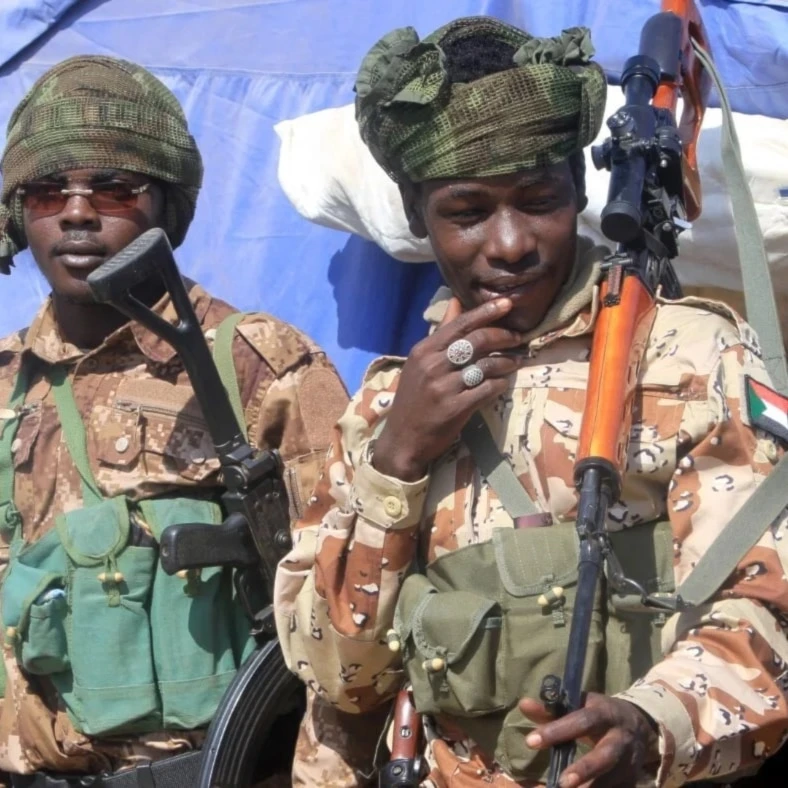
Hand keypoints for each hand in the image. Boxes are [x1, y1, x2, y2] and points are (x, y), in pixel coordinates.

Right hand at [372, 297, 522, 480]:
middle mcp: (432, 365)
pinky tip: (503, 384)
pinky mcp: (455, 408)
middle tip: (517, 338)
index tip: (507, 303)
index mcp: (424, 350)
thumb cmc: (413, 399)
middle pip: (477, 341)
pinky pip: (487, 389)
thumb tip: (456, 301)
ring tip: (515, 362)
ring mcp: (443, 387)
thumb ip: (441, 333)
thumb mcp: (420, 363)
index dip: (486, 312)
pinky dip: (500, 384)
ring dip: (506, 362)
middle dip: (503, 336)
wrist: (402, 439)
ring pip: (486, 365)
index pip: (460, 324)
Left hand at [520, 694, 658, 787]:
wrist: (639, 724)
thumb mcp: (580, 704)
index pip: (581, 721)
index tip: (531, 741)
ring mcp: (630, 762)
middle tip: (562, 783)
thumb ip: (552, 708)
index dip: (557, 730)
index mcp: (604, 713)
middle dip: (585, 769)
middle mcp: (621, 738)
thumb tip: (523, 704)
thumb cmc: (599, 712)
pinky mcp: (633, 779)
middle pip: (605, 755)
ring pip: (613, 778)